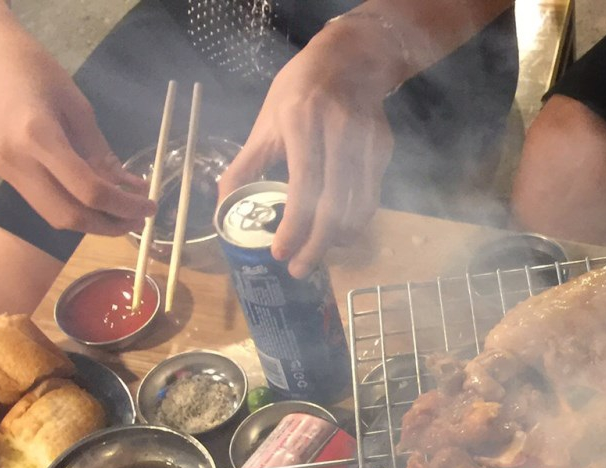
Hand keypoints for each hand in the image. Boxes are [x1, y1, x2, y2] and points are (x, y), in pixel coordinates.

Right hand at [0, 4, 150, 234]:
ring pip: (53, 215)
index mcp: (38, 137)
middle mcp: (16, 161)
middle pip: (69, 216)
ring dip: (90, 222)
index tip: (149, 205)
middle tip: (137, 218)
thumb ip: (99, 149)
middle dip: (108, 225)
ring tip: (120, 213)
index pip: (88, 190)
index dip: (123, 205)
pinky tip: (92, 198)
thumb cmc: (31, 66)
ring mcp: (4, 170)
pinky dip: (70, 206)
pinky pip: (41, 201)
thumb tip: (128, 185)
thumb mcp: (76, 103)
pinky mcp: (0, 171)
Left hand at [218, 19, 403, 276]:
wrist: (350, 59)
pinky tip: (338, 234)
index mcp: (302, 121)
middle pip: (333, 205)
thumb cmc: (299, 90)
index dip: (294, 226)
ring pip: (357, 208)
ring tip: (316, 255)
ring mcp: (366, 141)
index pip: (303, 186)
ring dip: (336, 240)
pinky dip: (354, 223)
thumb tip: (221, 204)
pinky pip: (370, 198)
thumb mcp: (266, 121)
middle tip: (299, 270)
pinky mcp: (383, 150)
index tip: (279, 254)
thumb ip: (245, 164)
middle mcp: (339, 131)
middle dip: (315, 246)